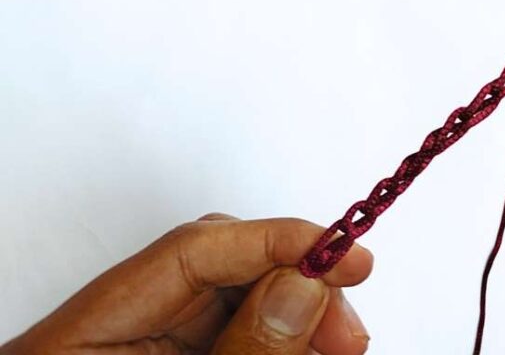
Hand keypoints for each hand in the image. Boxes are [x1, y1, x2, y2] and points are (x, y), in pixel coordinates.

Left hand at [0, 213, 373, 354]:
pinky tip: (314, 354)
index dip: (276, 240)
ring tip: (342, 350)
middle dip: (296, 287)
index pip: (189, 251)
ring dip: (298, 319)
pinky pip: (237, 337)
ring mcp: (141, 354)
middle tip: (349, 334)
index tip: (345, 255)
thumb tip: (305, 286)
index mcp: (75, 345)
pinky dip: (281, 344)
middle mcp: (107, 337)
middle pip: (218, 271)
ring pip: (237, 301)